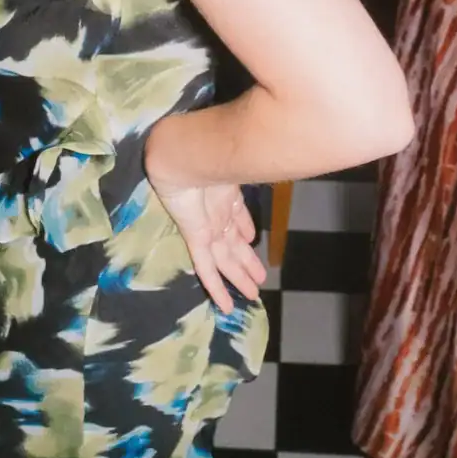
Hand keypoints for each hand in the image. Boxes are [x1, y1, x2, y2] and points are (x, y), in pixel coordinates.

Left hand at [145, 146, 265, 314]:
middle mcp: (216, 216)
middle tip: (258, 281)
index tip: (251, 241)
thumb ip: (251, 177)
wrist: (185, 153)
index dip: (244, 230)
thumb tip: (271, 182)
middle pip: (233, 246)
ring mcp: (206, 229)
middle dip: (246, 263)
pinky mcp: (195, 238)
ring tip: (252, 293)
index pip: (236, 219)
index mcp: (224, 197)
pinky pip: (207, 268)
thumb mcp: (239, 167)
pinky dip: (216, 287)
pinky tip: (225, 305)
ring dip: (239, 277)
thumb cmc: (212, 152)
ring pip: (225, 261)